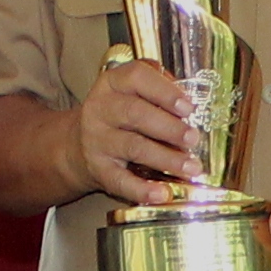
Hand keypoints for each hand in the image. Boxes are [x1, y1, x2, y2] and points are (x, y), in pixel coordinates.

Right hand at [68, 57, 203, 207]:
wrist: (77, 146)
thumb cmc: (119, 115)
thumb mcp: (132, 92)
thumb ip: (159, 88)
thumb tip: (191, 101)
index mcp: (113, 83)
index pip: (137, 77)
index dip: (165, 91)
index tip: (188, 107)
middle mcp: (101, 109)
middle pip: (136, 113)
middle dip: (169, 127)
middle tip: (193, 139)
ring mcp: (97, 140)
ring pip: (133, 147)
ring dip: (166, 157)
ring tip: (191, 166)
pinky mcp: (98, 169)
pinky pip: (120, 180)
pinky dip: (142, 189)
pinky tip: (162, 193)